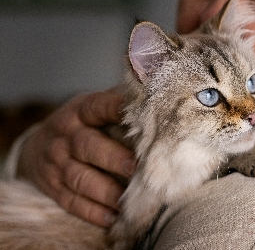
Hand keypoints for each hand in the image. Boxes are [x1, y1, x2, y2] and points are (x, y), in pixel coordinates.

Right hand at [17, 90, 135, 227]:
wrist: (36, 147)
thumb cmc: (82, 124)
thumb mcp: (92, 107)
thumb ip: (119, 104)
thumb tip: (155, 100)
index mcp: (80, 111)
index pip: (97, 106)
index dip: (116, 108)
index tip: (138, 114)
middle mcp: (66, 135)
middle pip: (88, 145)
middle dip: (113, 157)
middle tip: (136, 167)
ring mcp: (57, 163)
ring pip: (80, 178)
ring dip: (105, 190)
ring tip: (126, 199)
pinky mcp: (53, 187)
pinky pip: (71, 202)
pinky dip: (92, 212)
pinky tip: (112, 216)